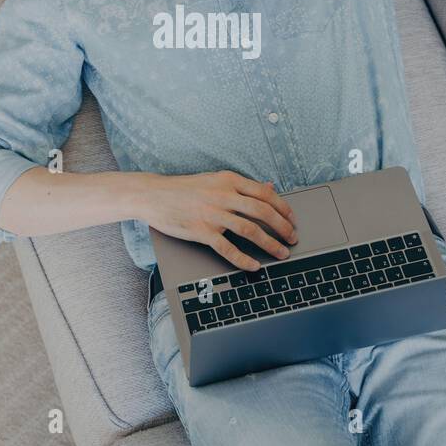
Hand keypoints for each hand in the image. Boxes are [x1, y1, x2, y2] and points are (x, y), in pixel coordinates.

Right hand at [136, 170, 297, 270]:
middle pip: (263, 212)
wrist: (153, 195)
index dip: (283, 208)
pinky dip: (244, 259)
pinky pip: (228, 248)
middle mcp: (223, 195)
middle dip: (283, 227)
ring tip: (281, 253)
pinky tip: (254, 266)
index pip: (265, 194)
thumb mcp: (215, 180)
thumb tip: (269, 186)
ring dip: (270, 244)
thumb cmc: (184, 189)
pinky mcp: (202, 231)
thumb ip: (241, 185)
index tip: (292, 219)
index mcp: (229, 180)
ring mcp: (213, 213)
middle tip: (292, 238)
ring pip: (250, 230)